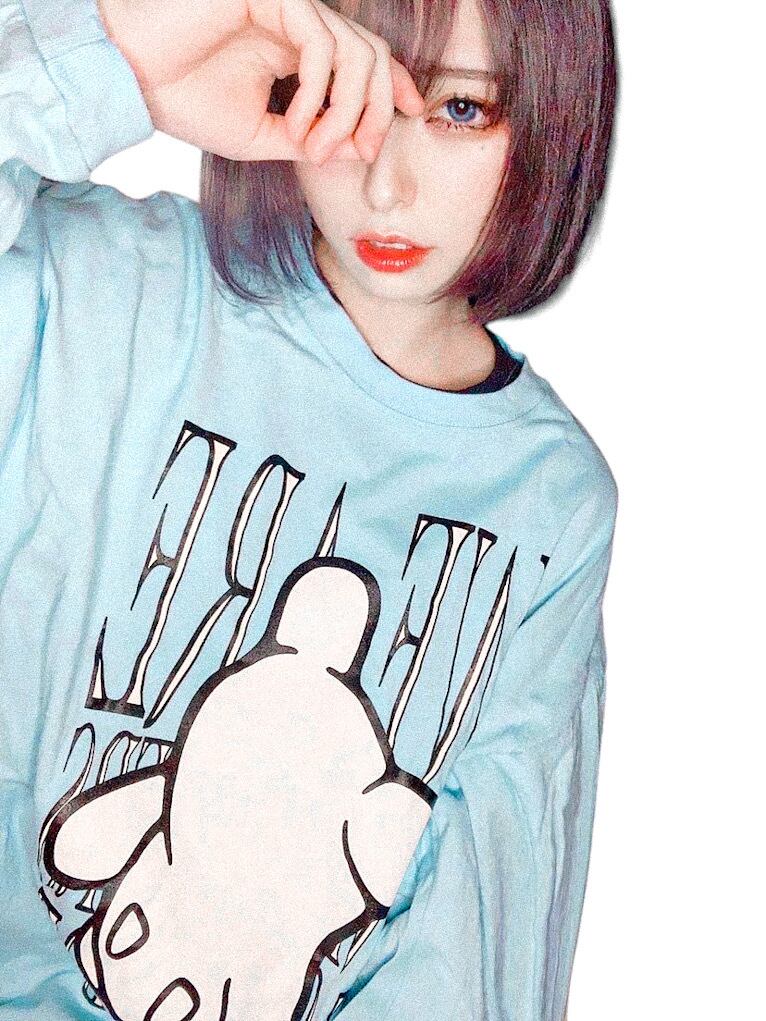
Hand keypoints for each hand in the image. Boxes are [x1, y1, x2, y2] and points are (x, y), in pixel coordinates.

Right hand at [96, 0, 425, 162]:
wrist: (129, 78)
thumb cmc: (183, 101)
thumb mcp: (259, 136)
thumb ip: (307, 138)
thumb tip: (351, 152)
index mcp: (295, 47)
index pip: (364, 58)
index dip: (394, 86)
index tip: (415, 115)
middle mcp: (297, 22)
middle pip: (371, 56)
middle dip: (378, 111)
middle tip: (362, 152)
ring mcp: (287, 5)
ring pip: (356, 51)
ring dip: (348, 111)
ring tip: (317, 148)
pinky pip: (321, 44)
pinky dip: (319, 93)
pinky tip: (298, 125)